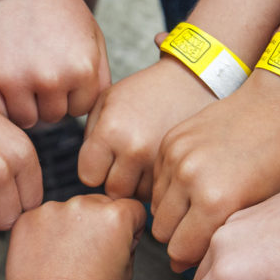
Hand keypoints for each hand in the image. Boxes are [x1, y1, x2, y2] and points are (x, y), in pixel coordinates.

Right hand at [0, 0, 109, 127]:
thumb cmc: (55, 6)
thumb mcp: (93, 34)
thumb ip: (99, 75)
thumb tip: (92, 112)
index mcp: (82, 68)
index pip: (80, 109)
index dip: (71, 93)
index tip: (60, 72)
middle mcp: (51, 79)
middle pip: (54, 116)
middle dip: (48, 98)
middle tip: (37, 68)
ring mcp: (16, 81)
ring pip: (27, 120)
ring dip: (25, 104)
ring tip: (21, 73)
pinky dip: (1, 103)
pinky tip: (3, 79)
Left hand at [4, 194, 145, 279]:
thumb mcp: (126, 273)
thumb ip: (128, 244)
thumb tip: (122, 234)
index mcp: (114, 217)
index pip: (132, 208)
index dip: (132, 227)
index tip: (122, 241)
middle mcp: (83, 205)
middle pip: (100, 204)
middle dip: (100, 223)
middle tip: (91, 253)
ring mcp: (52, 209)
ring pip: (70, 211)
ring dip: (72, 226)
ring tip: (66, 258)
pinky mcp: (28, 218)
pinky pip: (44, 219)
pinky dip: (47, 232)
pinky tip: (48, 256)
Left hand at [79, 55, 215, 199]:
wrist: (190, 83)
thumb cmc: (143, 92)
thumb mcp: (107, 101)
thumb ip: (90, 137)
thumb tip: (89, 173)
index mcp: (111, 132)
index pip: (89, 176)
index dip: (93, 169)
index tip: (103, 159)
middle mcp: (134, 150)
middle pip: (113, 191)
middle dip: (115, 180)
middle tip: (123, 162)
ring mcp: (158, 161)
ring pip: (137, 195)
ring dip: (136, 184)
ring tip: (142, 161)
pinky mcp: (178, 167)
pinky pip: (158, 192)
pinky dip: (155, 184)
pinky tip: (156, 164)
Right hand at [151, 72, 279, 270]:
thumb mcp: (261, 209)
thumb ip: (223, 240)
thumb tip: (182, 265)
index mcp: (217, 202)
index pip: (180, 252)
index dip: (190, 259)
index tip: (200, 256)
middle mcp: (191, 179)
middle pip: (162, 234)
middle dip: (177, 239)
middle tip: (197, 233)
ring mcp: (177, 157)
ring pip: (155, 208)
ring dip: (171, 214)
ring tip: (195, 209)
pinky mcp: (170, 141)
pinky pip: (156, 180)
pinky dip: (169, 188)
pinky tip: (193, 184)